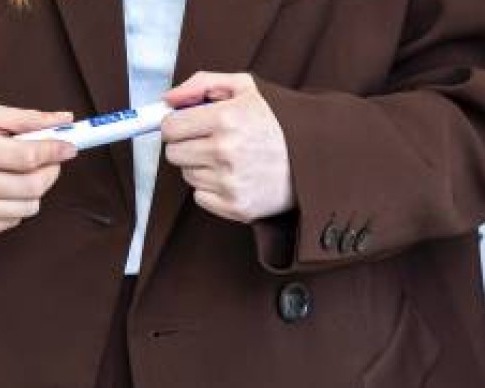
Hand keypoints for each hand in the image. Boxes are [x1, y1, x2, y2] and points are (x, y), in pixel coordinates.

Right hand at [0, 104, 76, 238]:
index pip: (28, 157)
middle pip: (32, 187)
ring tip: (15, 174)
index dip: (55, 151)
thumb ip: (25, 119)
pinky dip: (12, 207)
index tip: (68, 147)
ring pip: (26, 209)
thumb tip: (65, 122)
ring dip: (32, 191)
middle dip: (49, 172)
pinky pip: (9, 223)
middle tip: (45, 159)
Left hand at [160, 72, 293, 222]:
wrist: (318, 156)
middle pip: (173, 153)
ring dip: (202, 167)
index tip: (190, 124)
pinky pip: (200, 197)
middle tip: (213, 140)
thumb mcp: (246, 87)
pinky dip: (212, 189)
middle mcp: (225, 151)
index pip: (170, 127)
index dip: (177, 124)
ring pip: (187, 175)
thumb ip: (201, 84)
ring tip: (231, 158)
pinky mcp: (236, 206)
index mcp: (226, 118)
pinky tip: (235, 177)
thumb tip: (167, 100)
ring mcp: (230, 182)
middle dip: (187, 144)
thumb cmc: (279, 120)